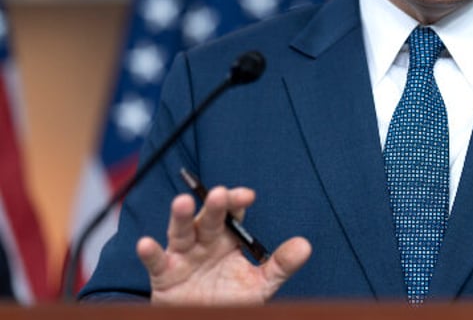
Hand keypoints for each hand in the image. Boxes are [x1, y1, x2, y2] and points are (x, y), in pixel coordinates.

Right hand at [136, 185, 311, 304]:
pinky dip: (150, 252)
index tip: (248, 195)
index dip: (238, 201)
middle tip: (220, 194)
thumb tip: (305, 246)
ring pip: (180, 232)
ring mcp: (183, 256)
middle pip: (208, 218)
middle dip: (214, 207)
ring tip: (182, 203)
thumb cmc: (230, 299)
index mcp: (227, 238)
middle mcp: (204, 241)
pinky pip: (156, 261)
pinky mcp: (164, 275)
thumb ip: (280, 265)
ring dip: (181, 217)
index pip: (233, 213)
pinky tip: (146, 243)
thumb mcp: (259, 285)